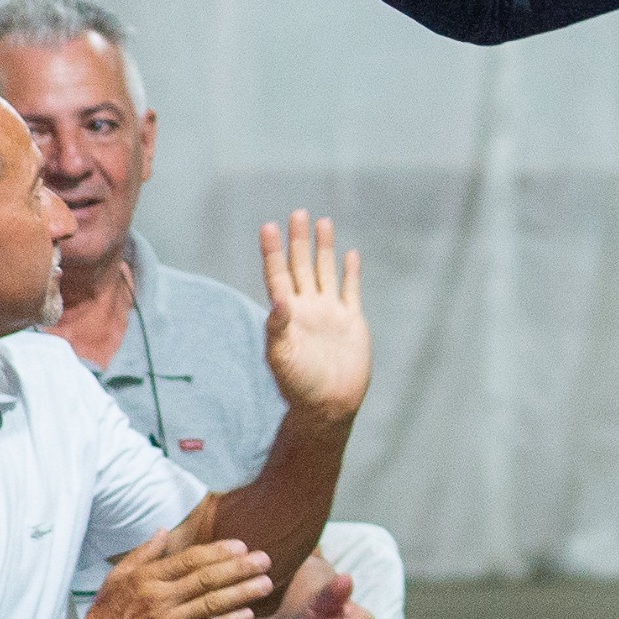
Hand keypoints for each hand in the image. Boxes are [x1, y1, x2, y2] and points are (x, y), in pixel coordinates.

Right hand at [80, 524, 274, 618]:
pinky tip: (247, 614)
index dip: (218, 552)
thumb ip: (144, 553)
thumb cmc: (106, 614)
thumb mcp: (118, 577)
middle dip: (239, 568)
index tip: (242, 546)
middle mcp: (159, 597)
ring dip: (242, 593)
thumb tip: (163, 530)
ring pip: (212, 604)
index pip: (189, 559)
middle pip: (206, 579)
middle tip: (265, 560)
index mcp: (147, 578)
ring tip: (265, 583)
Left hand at [257, 210, 369, 423]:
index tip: (268, 227)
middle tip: (297, 213)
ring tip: (322, 222)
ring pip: (325, 272)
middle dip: (298, 240)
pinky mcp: (351, 321)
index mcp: (287, 315)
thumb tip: (277, 298)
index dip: (273, 251)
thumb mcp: (282, 357)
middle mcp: (307, 308)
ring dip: (323, 248)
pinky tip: (350, 255)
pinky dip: (350, 272)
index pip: (278, 275)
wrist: (329, 405)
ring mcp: (329, 313)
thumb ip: (278, 328)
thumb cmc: (300, 386)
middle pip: (301, 266)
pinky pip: (350, 290)